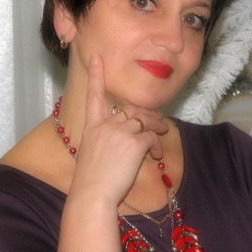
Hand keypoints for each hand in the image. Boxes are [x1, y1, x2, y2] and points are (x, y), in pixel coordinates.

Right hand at [68, 53, 167, 205]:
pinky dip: (156, 144)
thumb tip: (122, 140)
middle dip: (147, 114)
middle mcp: (105, 124)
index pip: (94, 95)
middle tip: (159, 122)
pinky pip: (151, 136)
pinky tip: (154, 156)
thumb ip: (104, 140)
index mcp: (91, 126)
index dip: (96, 75)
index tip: (97, 57)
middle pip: (130, 110)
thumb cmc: (89, 181)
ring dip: (156, 127)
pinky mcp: (134, 142)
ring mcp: (120, 131)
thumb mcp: (90, 154)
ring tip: (162, 135)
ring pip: (144, 120)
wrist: (92, 195)